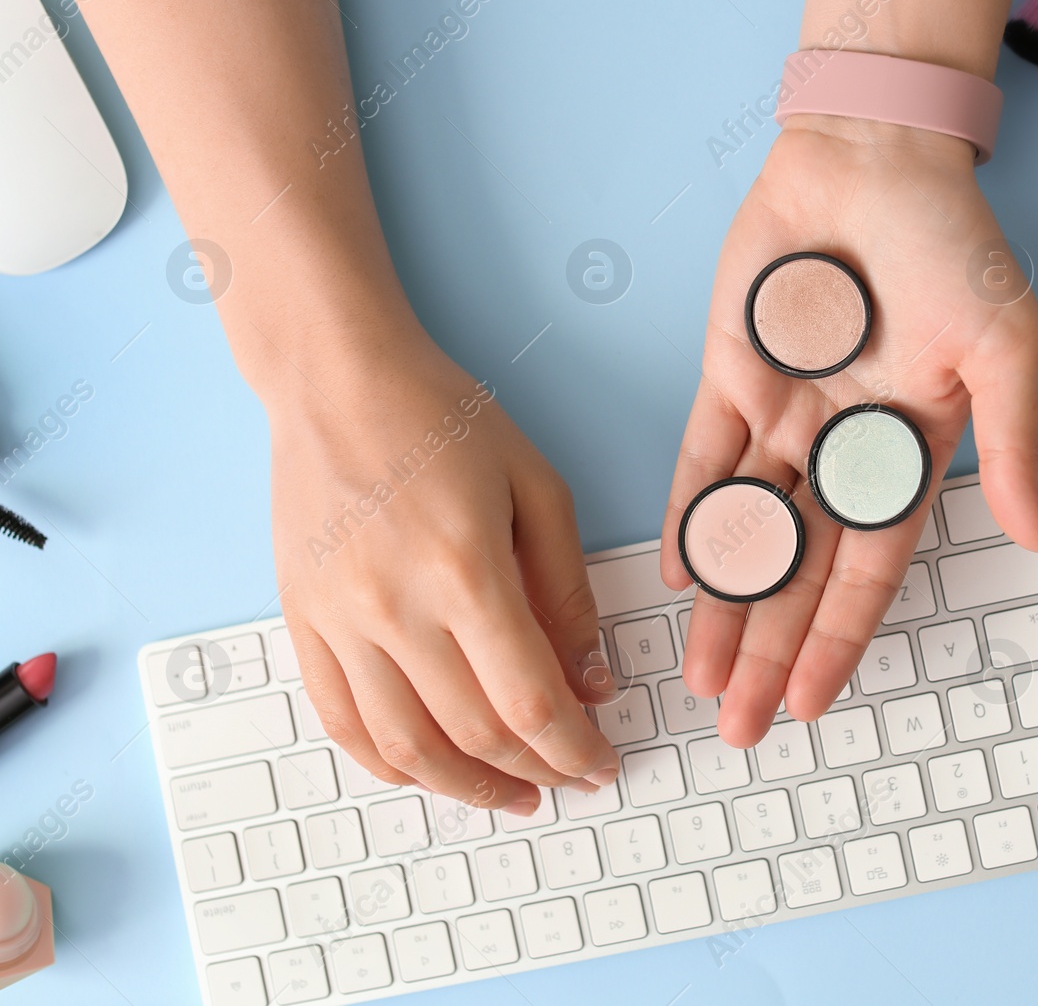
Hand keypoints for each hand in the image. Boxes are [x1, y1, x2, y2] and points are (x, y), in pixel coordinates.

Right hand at [268, 326, 619, 813]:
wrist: (336, 379)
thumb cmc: (444, 418)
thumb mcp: (538, 487)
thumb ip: (568, 591)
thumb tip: (593, 680)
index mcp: (465, 569)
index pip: (529, 701)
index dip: (574, 749)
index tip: (601, 763)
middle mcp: (394, 606)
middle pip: (474, 733)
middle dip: (536, 770)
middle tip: (570, 777)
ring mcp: (338, 619)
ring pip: (405, 746)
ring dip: (465, 786)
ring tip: (510, 793)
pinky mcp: (301, 620)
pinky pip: (341, 721)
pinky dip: (389, 762)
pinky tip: (430, 771)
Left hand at [662, 116, 1037, 746]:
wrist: (874, 154)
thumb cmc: (950, 244)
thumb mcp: (1003, 347)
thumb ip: (1009, 445)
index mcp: (911, 450)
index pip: (869, 569)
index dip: (837, 638)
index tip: (810, 703)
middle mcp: (843, 447)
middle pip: (798, 569)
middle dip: (767, 646)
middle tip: (737, 723)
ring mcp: (784, 414)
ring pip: (746, 528)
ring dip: (724, 602)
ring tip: (699, 675)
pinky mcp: (731, 373)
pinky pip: (704, 458)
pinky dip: (688, 514)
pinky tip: (676, 575)